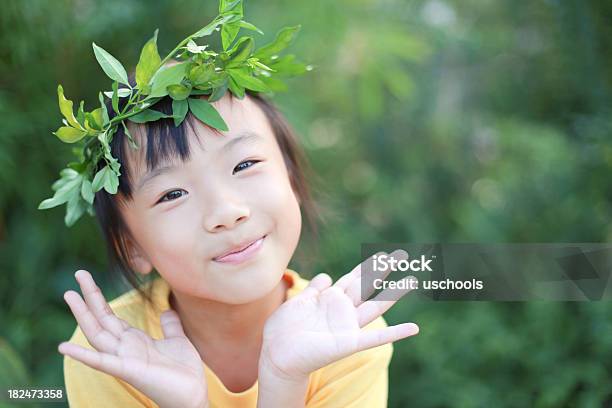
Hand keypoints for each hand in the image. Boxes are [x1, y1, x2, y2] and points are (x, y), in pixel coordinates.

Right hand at [59, 270, 207, 407]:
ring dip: (83, 315)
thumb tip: (167, 310)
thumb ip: (170, 326)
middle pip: (100, 319)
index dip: (98, 297)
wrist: (193, 395)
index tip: (85, 278)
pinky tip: (63, 347)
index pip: (110, 315)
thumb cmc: (183, 371)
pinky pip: (102, 362)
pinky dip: (83, 355)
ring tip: (70, 295)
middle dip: (89, 297)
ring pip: (97, 334)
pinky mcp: (128, 371)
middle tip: (77, 274)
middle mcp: (124, 348)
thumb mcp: (177, 340)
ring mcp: (124, 359)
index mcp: (134, 340)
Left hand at [259, 250, 418, 380]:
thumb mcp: (298, 301)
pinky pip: (377, 338)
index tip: (382, 254)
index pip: (353, 278)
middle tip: (400, 256)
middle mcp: (343, 310)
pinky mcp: (349, 343)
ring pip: (376, 306)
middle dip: (382, 271)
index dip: (367, 266)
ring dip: (394, 294)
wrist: (276, 354)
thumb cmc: (284, 330)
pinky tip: (413, 328)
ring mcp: (348, 326)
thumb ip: (314, 289)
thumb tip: (327, 276)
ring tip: (412, 281)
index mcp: (331, 299)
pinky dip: (396, 333)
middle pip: (367, 286)